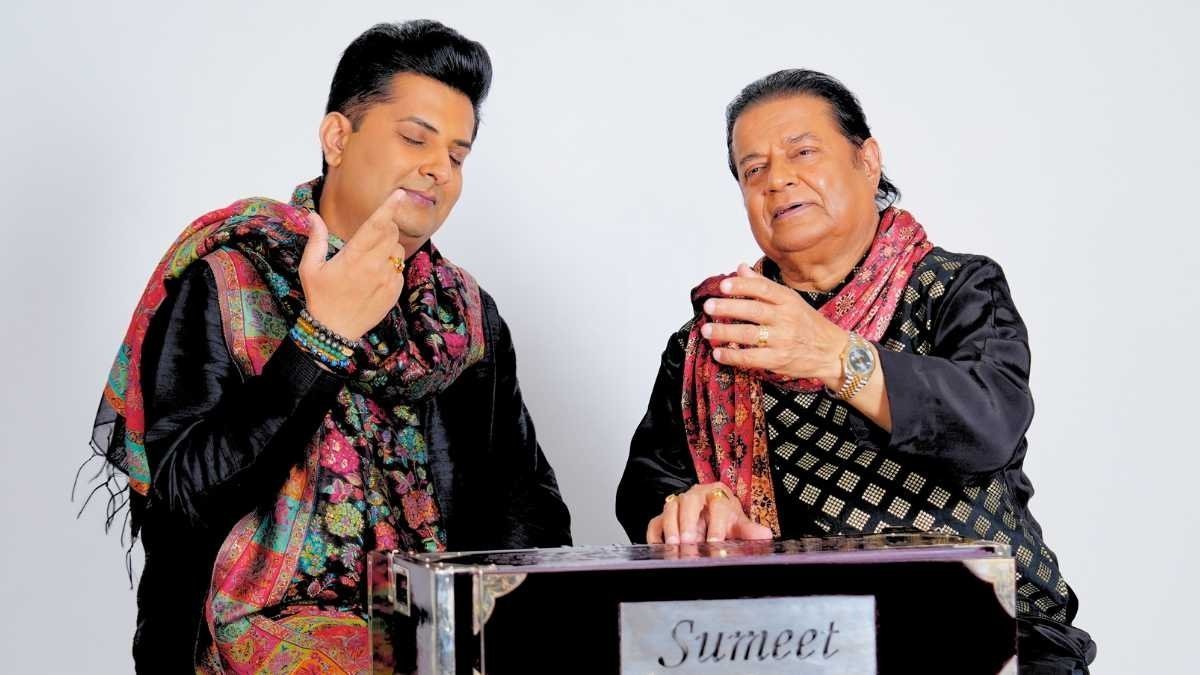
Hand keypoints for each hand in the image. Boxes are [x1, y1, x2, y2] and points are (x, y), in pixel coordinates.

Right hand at [299, 190, 409, 340]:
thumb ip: (316, 240)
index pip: (377, 225)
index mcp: (354, 257)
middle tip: (368, 237)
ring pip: (398, 250)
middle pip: (391, 234)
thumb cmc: (320, 298)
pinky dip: (391, 266)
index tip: (400, 194)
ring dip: (389, 247)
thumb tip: (313, 216)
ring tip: (370, 259)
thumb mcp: (310, 268)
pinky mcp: (395, 291)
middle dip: (384, 228)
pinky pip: (400, 269)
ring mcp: (388, 279)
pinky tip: (374, 276)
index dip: (389, 207)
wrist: (335, 331)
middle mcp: (375, 266)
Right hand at [646, 482, 772, 543]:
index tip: (716, 541)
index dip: (716, 524)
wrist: (711, 515)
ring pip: (670, 510)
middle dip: (688, 523)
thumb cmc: (725, 519)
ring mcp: (677, 505)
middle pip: (689, 503)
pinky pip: (655, 523)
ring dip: (671, 528)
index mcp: (717, 494)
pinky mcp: (662, 517)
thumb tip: (765, 535)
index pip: (717, 505)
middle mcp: (695, 496)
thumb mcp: (739, 524)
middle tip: (689, 542)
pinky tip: (659, 547)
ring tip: (674, 546)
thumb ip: (750, 531)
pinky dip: (655, 535)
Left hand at [701, 263, 845, 387]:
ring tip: (707, 329)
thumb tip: (740, 268)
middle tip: (708, 306)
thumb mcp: (791, 300)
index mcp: (788, 300)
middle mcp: (786, 318)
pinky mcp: (779, 360)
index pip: (763, 288)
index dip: (742, 286)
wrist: (833, 352)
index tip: (723, 285)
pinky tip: (718, 353)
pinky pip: (752, 358)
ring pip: (749, 334)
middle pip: (753, 310)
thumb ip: (764, 286)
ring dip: (725, 332)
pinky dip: (733, 356)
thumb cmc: (808, 324)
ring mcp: (783, 340)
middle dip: (728, 308)